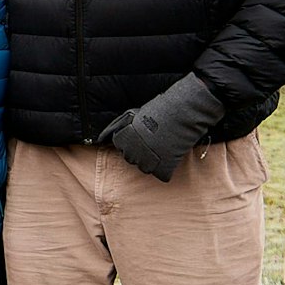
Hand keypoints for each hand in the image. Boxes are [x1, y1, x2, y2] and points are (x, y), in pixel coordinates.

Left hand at [99, 73, 225, 181]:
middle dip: (141, 152)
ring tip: (163, 147)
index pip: (121, 147)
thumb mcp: (133, 115)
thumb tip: (102, 138)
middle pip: (132, 159)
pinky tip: (171, 156)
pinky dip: (166, 169)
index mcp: (123, 139)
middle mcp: (131, 152)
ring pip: (145, 168)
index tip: (142, 136)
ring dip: (152, 161)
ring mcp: (146, 161)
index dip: (132, 142)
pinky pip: (161, 174)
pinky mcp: (161, 168)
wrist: (182, 112)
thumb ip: (119, 127)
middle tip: (155, 141)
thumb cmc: (160, 110)